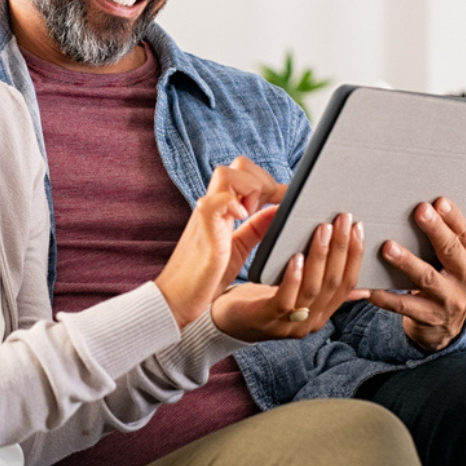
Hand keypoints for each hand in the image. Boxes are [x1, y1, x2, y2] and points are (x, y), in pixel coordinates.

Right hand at [154, 157, 283, 328]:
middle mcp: (213, 206)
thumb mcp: (239, 247)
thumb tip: (279, 210)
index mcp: (223, 208)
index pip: (245, 173)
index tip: (288, 199)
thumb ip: (257, 228)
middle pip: (237, 166)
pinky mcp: (203, 230)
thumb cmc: (206, 276)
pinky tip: (242, 217)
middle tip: (271, 207)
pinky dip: (231, 203)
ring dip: (248, 189)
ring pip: (225, 174)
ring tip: (251, 215)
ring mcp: (206, 215)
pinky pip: (213, 202)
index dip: (268, 181)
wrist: (178, 300)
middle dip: (262, 180)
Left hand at [211, 213, 367, 340]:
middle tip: (343, 219)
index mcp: (321, 313)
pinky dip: (293, 277)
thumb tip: (360, 284)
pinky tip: (296, 257)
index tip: (358, 227)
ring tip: (322, 229)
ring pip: (313, 288)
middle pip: (334, 283)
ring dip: (320, 256)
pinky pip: (285, 299)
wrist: (223, 320)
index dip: (355, 255)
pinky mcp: (266, 319)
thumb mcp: (296, 292)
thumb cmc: (261, 299)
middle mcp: (311, 321)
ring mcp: (290, 323)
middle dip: (341, 248)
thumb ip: (323, 287)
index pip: (348, 283)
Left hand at [368, 197, 465, 351]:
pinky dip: (386, 297)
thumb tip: (425, 204)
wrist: (446, 325)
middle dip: (435, 230)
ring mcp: (452, 302)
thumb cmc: (447, 278)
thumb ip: (448, 237)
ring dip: (407, 261)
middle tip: (420, 211)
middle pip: (451, 252)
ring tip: (388, 247)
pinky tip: (371, 288)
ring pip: (427, 278)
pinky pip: (405, 305)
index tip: (439, 201)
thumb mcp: (458, 260)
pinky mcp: (431, 318)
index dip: (453, 218)